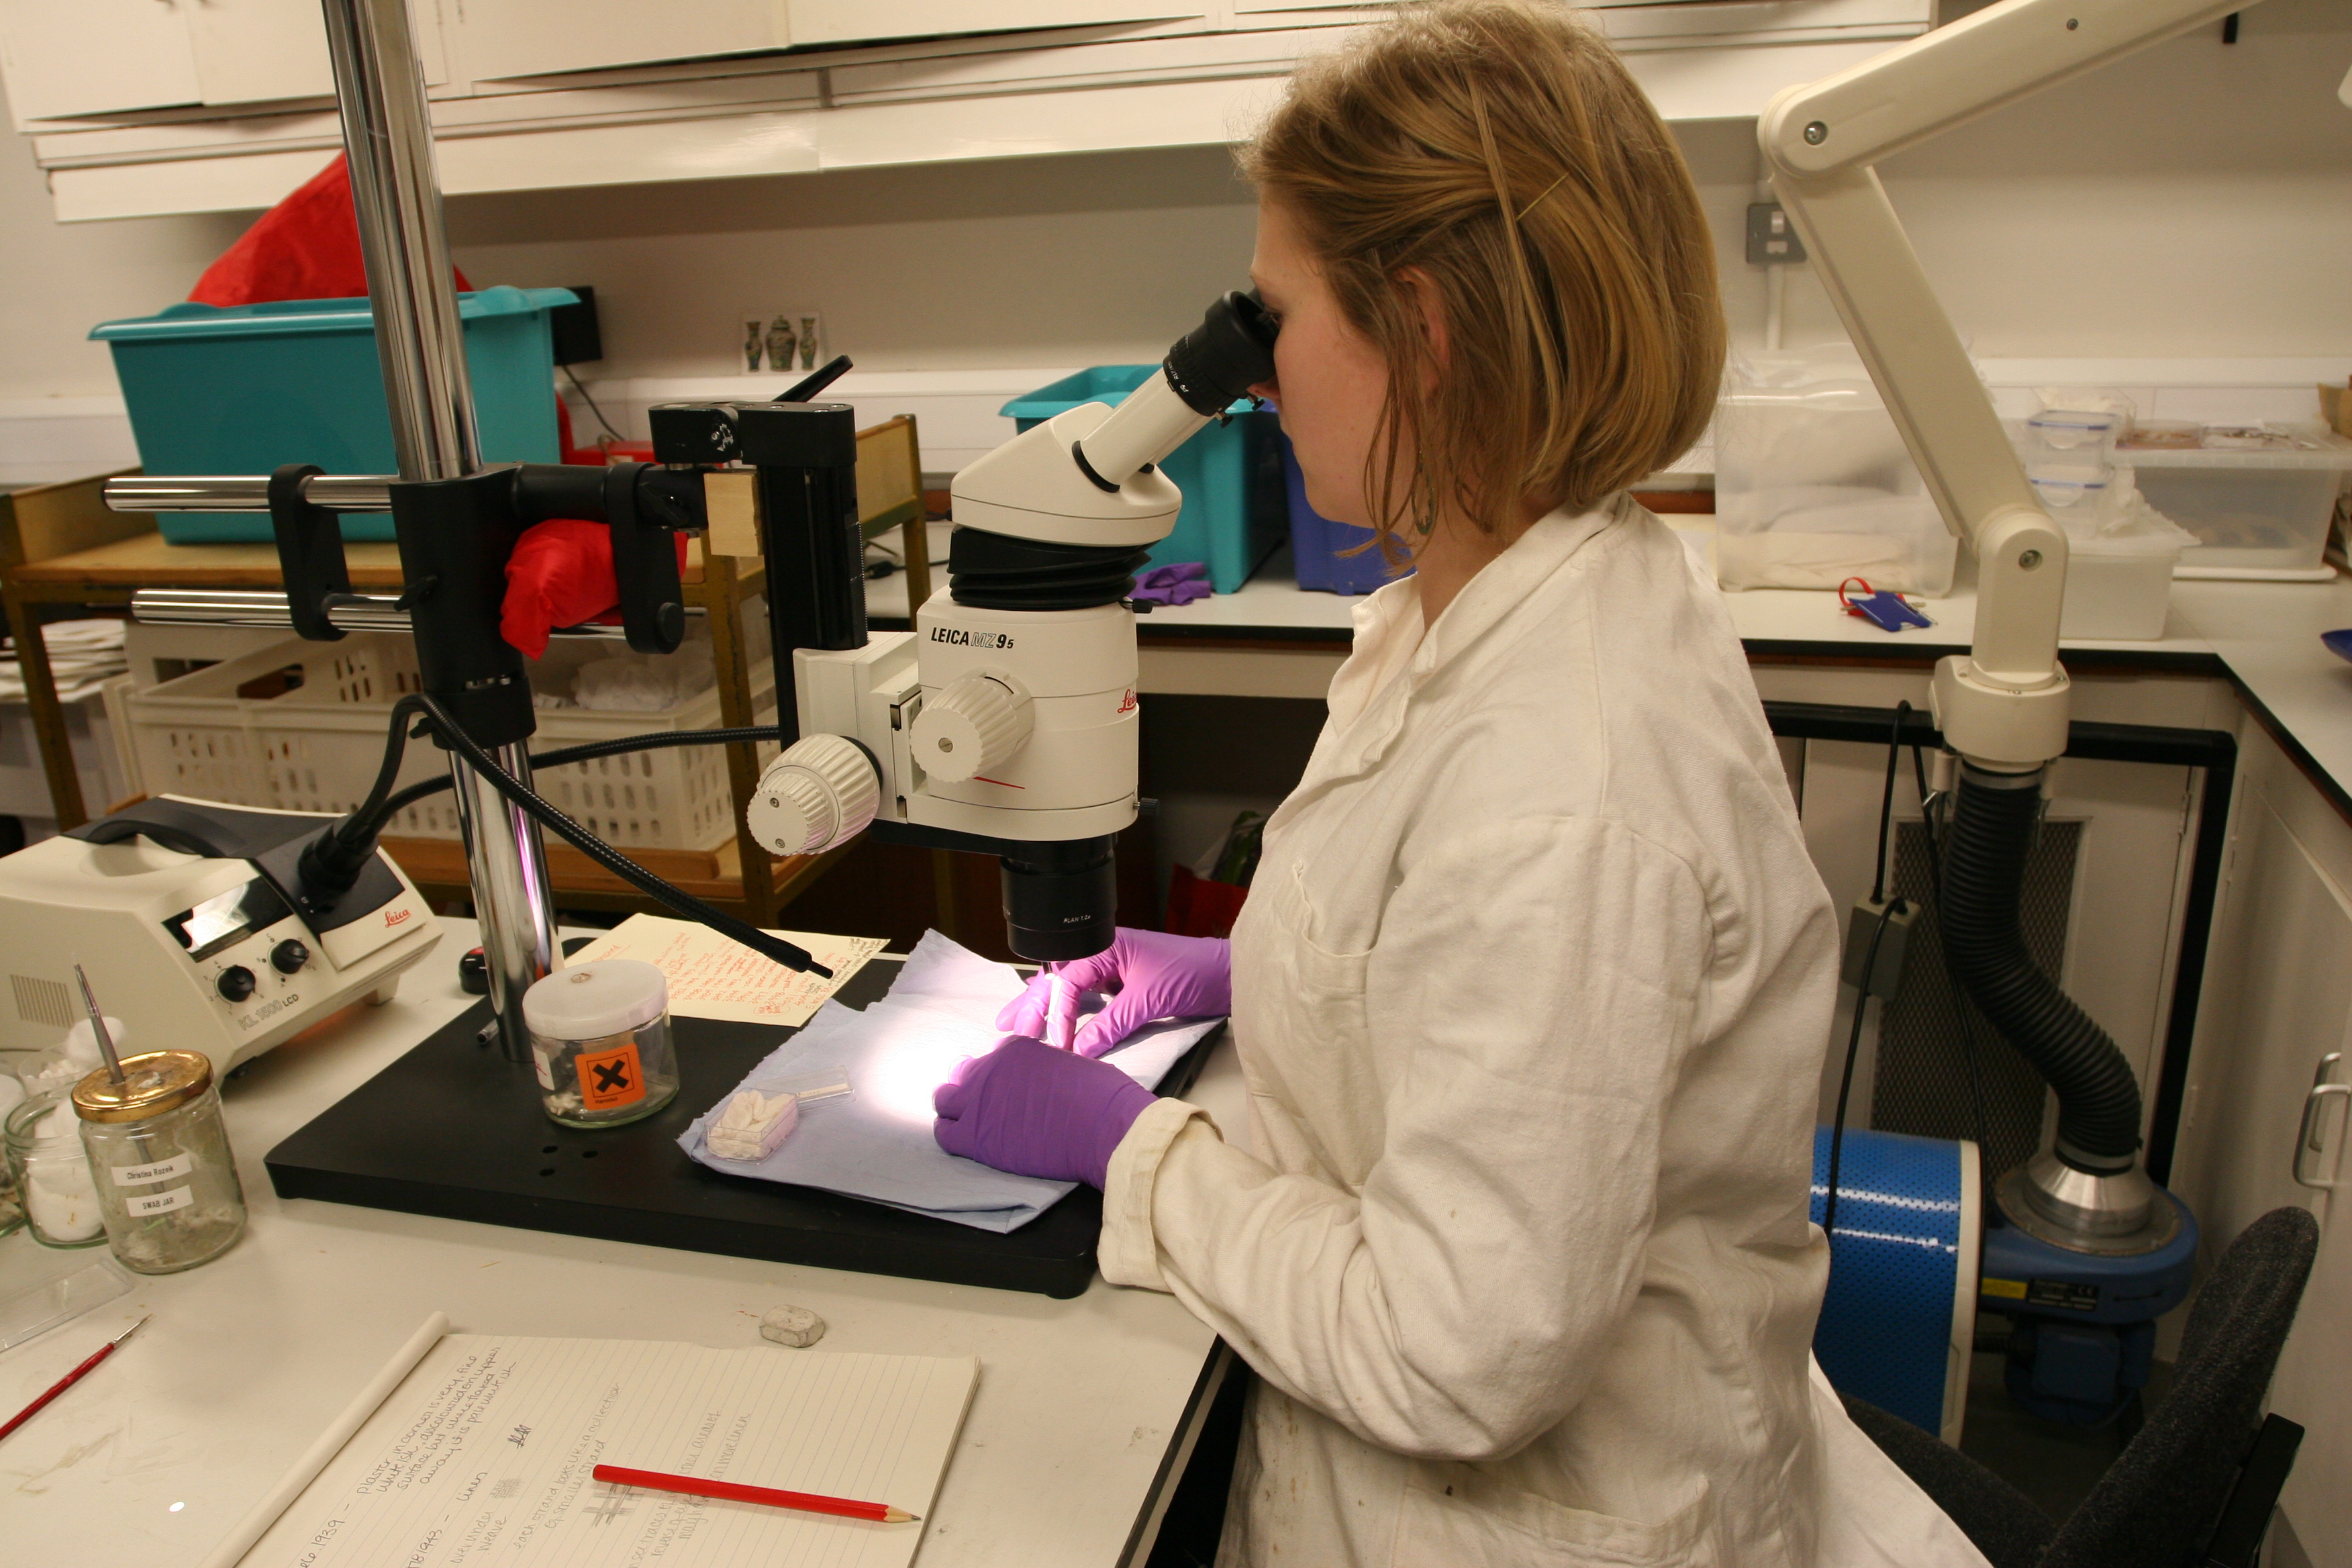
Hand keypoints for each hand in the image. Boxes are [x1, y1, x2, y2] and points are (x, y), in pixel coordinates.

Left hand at [932, 1035, 1157, 1188]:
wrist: (1103, 1127)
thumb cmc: (1100, 1096)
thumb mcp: (1069, 1065)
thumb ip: (1043, 1067)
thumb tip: (1041, 1079)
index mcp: (1014, 1049)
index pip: (992, 1057)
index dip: (999, 1074)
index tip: (1007, 1087)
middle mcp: (990, 1069)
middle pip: (962, 1074)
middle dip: (969, 1086)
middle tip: (983, 1103)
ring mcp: (978, 1102)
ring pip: (944, 1100)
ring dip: (954, 1108)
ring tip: (967, 1121)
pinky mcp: (975, 1137)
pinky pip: (945, 1133)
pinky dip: (950, 1134)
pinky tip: (963, 1140)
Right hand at [996, 928, 1231, 1057]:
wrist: (1228, 975)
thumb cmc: (1195, 973)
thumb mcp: (1149, 999)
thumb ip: (1113, 1024)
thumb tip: (1080, 1050)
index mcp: (1108, 945)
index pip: (1068, 980)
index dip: (1058, 1013)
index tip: (1056, 1042)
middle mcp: (1105, 953)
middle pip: (1058, 980)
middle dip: (1032, 1005)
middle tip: (1009, 1032)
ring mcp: (1113, 968)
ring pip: (1068, 988)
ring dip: (1042, 1006)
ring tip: (1010, 1022)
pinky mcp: (1122, 985)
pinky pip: (1087, 998)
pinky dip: (1067, 1010)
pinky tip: (1049, 1019)